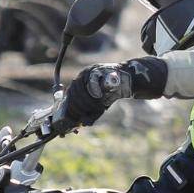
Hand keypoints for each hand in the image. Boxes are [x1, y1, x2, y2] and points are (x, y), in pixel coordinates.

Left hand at [52, 57, 167, 135]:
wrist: (125, 82)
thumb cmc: (109, 94)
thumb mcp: (98, 107)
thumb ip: (91, 115)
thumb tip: (84, 123)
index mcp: (77, 86)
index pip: (68, 97)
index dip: (70, 109)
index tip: (75, 118)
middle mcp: (80, 77)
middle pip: (73, 93)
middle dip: (79, 106)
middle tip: (86, 114)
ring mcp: (88, 71)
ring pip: (80, 88)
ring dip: (87, 100)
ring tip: (96, 106)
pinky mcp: (97, 69)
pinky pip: (92, 79)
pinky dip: (94, 89)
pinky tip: (98, 96)